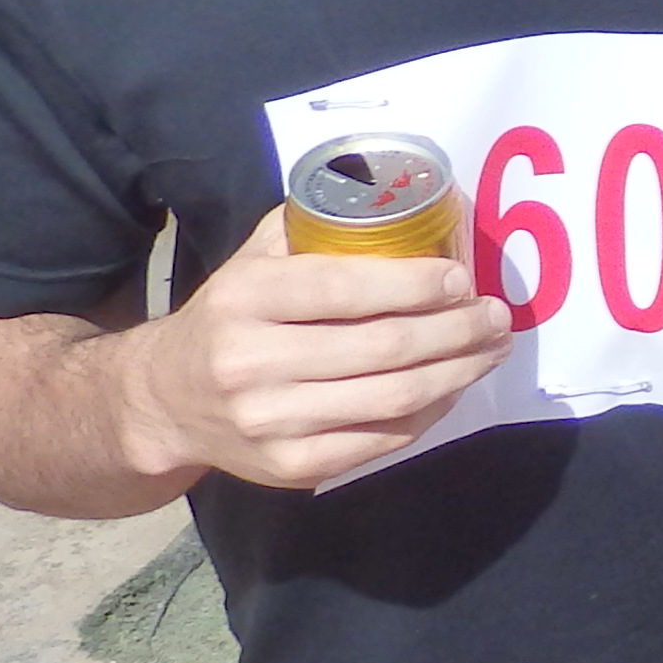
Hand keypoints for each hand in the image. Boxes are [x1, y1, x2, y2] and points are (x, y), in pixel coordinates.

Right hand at [116, 208, 519, 491]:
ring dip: (458, 372)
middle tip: (497, 316)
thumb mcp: (252, 261)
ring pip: (394, 397)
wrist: (165, 403)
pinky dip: (430, 412)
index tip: (462, 279)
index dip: (414, 284)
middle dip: (457, 330)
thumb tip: (396, 195)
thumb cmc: (229, 318)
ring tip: (491, 349)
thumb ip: (312, 227)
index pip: (344, 288)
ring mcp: (272, 421)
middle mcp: (252, 362)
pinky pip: (383, 440)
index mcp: (245, 298)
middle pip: (384, 347)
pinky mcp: (292, 466)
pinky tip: (452, 388)